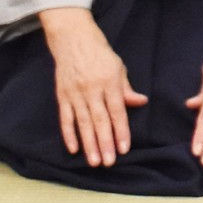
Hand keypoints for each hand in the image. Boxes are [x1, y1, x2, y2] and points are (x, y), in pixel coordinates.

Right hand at [39, 6, 147, 166]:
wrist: (74, 40)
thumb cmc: (100, 54)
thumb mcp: (118, 67)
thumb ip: (126, 88)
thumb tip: (140, 103)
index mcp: (110, 81)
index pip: (117, 110)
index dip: (121, 130)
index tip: (124, 148)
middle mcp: (92, 88)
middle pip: (100, 120)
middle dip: (105, 143)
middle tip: (109, 162)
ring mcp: (75, 93)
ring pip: (83, 123)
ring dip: (88, 143)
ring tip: (93, 161)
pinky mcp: (62, 96)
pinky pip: (66, 118)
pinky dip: (69, 134)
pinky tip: (73, 149)